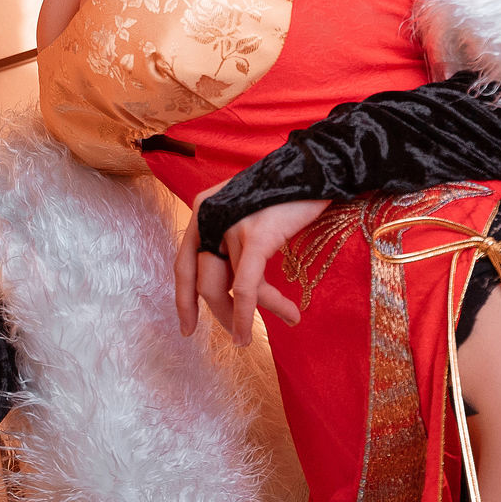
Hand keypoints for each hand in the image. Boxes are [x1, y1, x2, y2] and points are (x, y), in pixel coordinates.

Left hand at [174, 195, 329, 345]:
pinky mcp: (255, 236)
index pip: (184, 264)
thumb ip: (231, 241)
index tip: (187, 328)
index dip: (184, 301)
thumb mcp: (247, 212)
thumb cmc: (287, 190)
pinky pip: (247, 287)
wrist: (316, 165)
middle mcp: (209, 216)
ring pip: (233, 288)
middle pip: (204, 283)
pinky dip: (252, 310)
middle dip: (221, 314)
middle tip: (239, 336)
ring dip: (255, 312)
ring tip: (289, 318)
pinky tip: (288, 316)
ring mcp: (230, 225)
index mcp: (203, 209)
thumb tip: (229, 284)